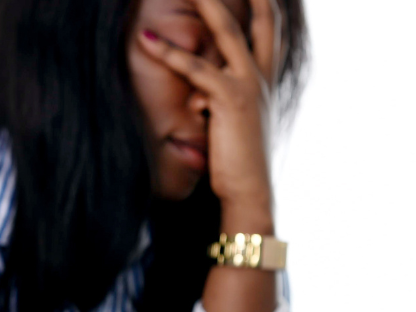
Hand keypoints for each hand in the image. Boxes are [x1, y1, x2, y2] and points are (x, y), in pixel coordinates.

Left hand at [138, 0, 279, 214]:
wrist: (250, 190)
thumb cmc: (237, 164)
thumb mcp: (233, 126)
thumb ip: (220, 105)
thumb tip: (200, 100)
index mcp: (264, 83)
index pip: (269, 34)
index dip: (264, 7)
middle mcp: (261, 79)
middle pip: (259, 22)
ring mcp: (249, 86)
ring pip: (227, 33)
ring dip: (208, 4)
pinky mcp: (230, 99)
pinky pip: (195, 69)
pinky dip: (168, 54)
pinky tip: (146, 40)